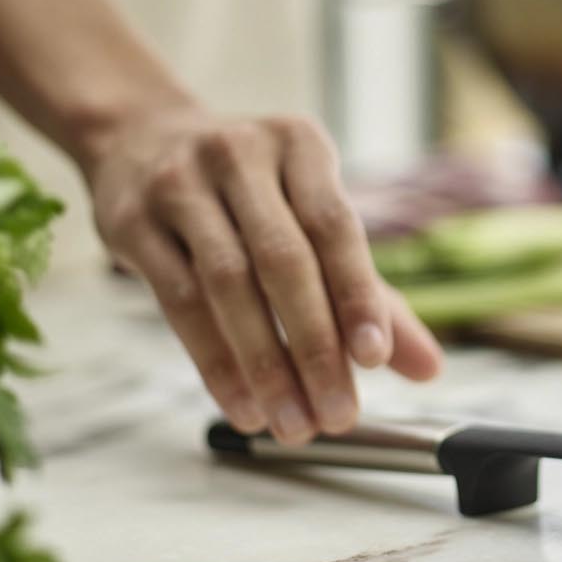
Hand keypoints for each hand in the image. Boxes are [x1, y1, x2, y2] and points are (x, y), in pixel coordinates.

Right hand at [82, 108, 443, 443]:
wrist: (139, 138)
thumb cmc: (250, 192)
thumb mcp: (312, 218)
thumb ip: (372, 294)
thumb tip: (429, 367)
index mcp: (299, 144)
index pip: (334, 225)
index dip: (356, 293)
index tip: (374, 359)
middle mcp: (239, 154)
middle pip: (282, 260)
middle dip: (314, 346)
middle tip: (338, 413)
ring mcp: (179, 183)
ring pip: (227, 285)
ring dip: (265, 365)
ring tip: (293, 423)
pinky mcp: (132, 221)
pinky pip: (178, 302)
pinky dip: (216, 363)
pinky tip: (244, 406)